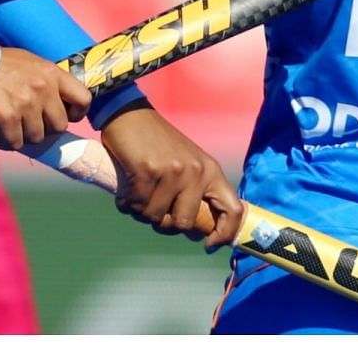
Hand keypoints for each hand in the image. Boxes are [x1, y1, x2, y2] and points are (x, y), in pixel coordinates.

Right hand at [0, 44, 90, 150]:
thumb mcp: (27, 63)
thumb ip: (45, 80)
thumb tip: (58, 102)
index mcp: (50, 73)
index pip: (84, 99)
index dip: (76, 113)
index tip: (64, 115)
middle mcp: (42, 88)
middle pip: (59, 125)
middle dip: (45, 129)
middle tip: (29, 124)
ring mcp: (25, 104)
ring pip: (37, 137)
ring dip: (24, 136)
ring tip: (10, 127)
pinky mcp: (7, 119)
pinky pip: (15, 143)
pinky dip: (6, 142)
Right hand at [100, 100, 242, 247]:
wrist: (128, 113)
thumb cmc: (155, 141)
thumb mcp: (186, 161)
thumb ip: (194, 189)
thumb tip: (193, 229)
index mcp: (210, 170)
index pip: (232, 210)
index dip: (224, 234)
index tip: (208, 244)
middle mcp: (195, 172)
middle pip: (184, 223)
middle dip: (166, 223)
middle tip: (154, 211)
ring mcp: (172, 172)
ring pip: (157, 216)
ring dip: (142, 212)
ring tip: (136, 197)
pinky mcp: (147, 171)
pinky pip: (137, 205)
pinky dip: (127, 204)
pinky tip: (125, 192)